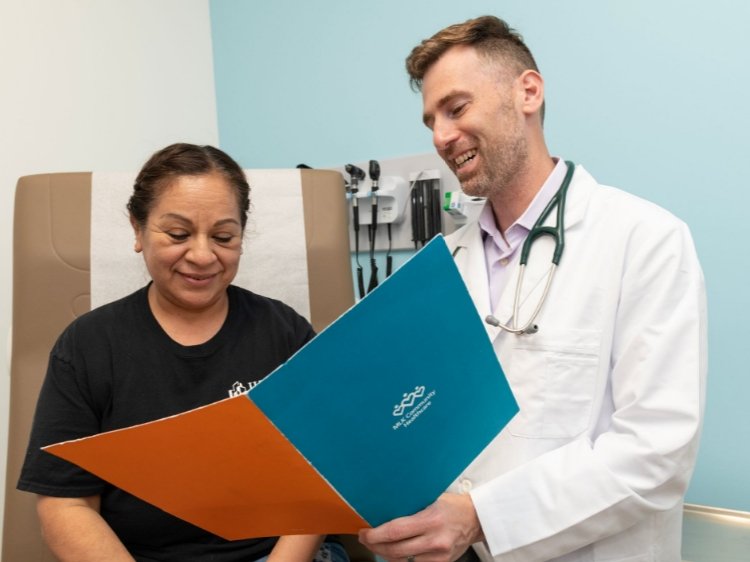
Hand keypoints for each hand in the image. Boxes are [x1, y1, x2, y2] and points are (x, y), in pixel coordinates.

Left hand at [358, 493, 482, 561]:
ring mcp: (439, 556)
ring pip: (402, 561)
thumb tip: (384, 508)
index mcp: (431, 520)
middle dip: (375, 545)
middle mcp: (435, 540)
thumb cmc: (453, 505)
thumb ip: (411, 506)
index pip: (395, 531)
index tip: (364, 532)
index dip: (375, 535)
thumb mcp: (432, 498)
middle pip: (395, 550)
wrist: (477, 519)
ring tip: (377, 545)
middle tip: (365, 538)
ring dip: (385, 555)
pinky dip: (401, 560)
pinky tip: (394, 553)